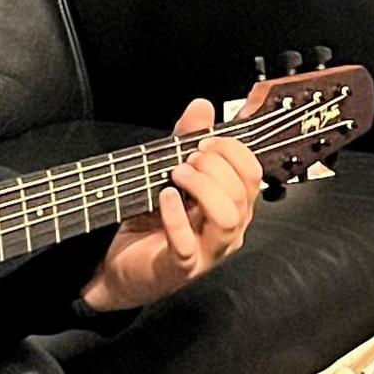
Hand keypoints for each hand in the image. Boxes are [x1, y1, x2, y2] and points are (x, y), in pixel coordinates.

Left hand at [82, 99, 260, 312]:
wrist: (121, 267)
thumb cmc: (151, 223)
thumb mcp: (170, 173)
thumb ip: (187, 139)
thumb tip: (202, 106)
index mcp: (233, 205)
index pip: (252, 172)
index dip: (231, 149)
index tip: (203, 141)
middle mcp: (228, 229)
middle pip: (242, 190)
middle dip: (212, 164)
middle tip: (184, 160)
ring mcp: (208, 251)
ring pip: (227, 217)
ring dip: (202, 187)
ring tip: (175, 176)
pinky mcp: (181, 268)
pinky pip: (187, 242)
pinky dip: (175, 215)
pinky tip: (164, 197)